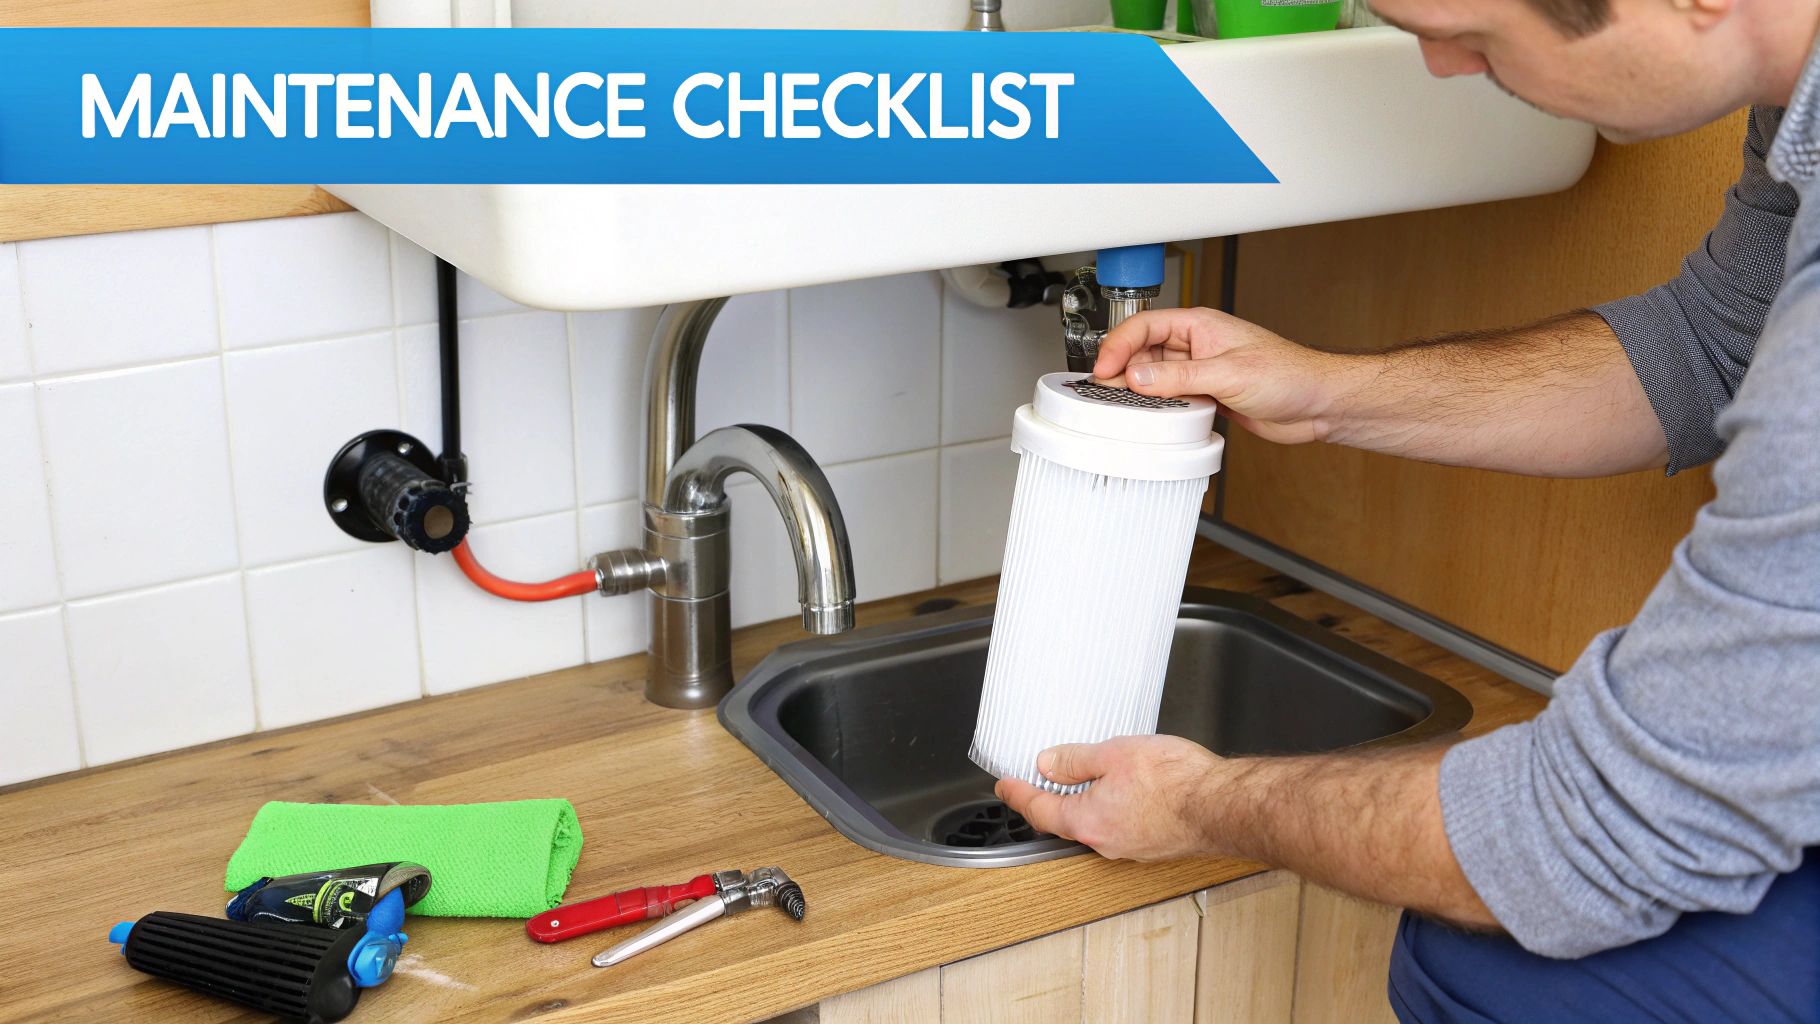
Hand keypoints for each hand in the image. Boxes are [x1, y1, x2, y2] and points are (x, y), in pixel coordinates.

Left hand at [994, 735, 1226, 861]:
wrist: (1223, 806)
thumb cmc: (1176, 781)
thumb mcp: (1114, 754)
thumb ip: (1075, 761)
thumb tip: (1047, 764)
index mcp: (1087, 820)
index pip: (1039, 810)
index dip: (1018, 795)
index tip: (1005, 786)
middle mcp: (1105, 841)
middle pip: (1065, 821)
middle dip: (1050, 800)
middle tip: (1038, 780)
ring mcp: (1131, 847)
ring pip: (1095, 824)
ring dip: (1085, 803)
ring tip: (1083, 778)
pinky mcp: (1153, 845)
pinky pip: (1120, 826)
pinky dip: (1110, 809)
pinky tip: (1122, 791)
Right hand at [1092, 307, 1359, 444]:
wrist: (1317, 404)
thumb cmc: (1289, 374)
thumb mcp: (1228, 374)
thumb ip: (1179, 378)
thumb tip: (1138, 378)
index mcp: (1200, 325)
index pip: (1145, 326)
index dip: (1119, 345)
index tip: (1104, 368)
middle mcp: (1197, 346)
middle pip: (1143, 352)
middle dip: (1123, 370)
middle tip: (1107, 392)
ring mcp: (1200, 371)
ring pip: (1154, 378)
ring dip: (1140, 391)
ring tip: (1126, 406)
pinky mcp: (1207, 395)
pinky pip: (1171, 398)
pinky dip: (1159, 408)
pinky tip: (1155, 418)